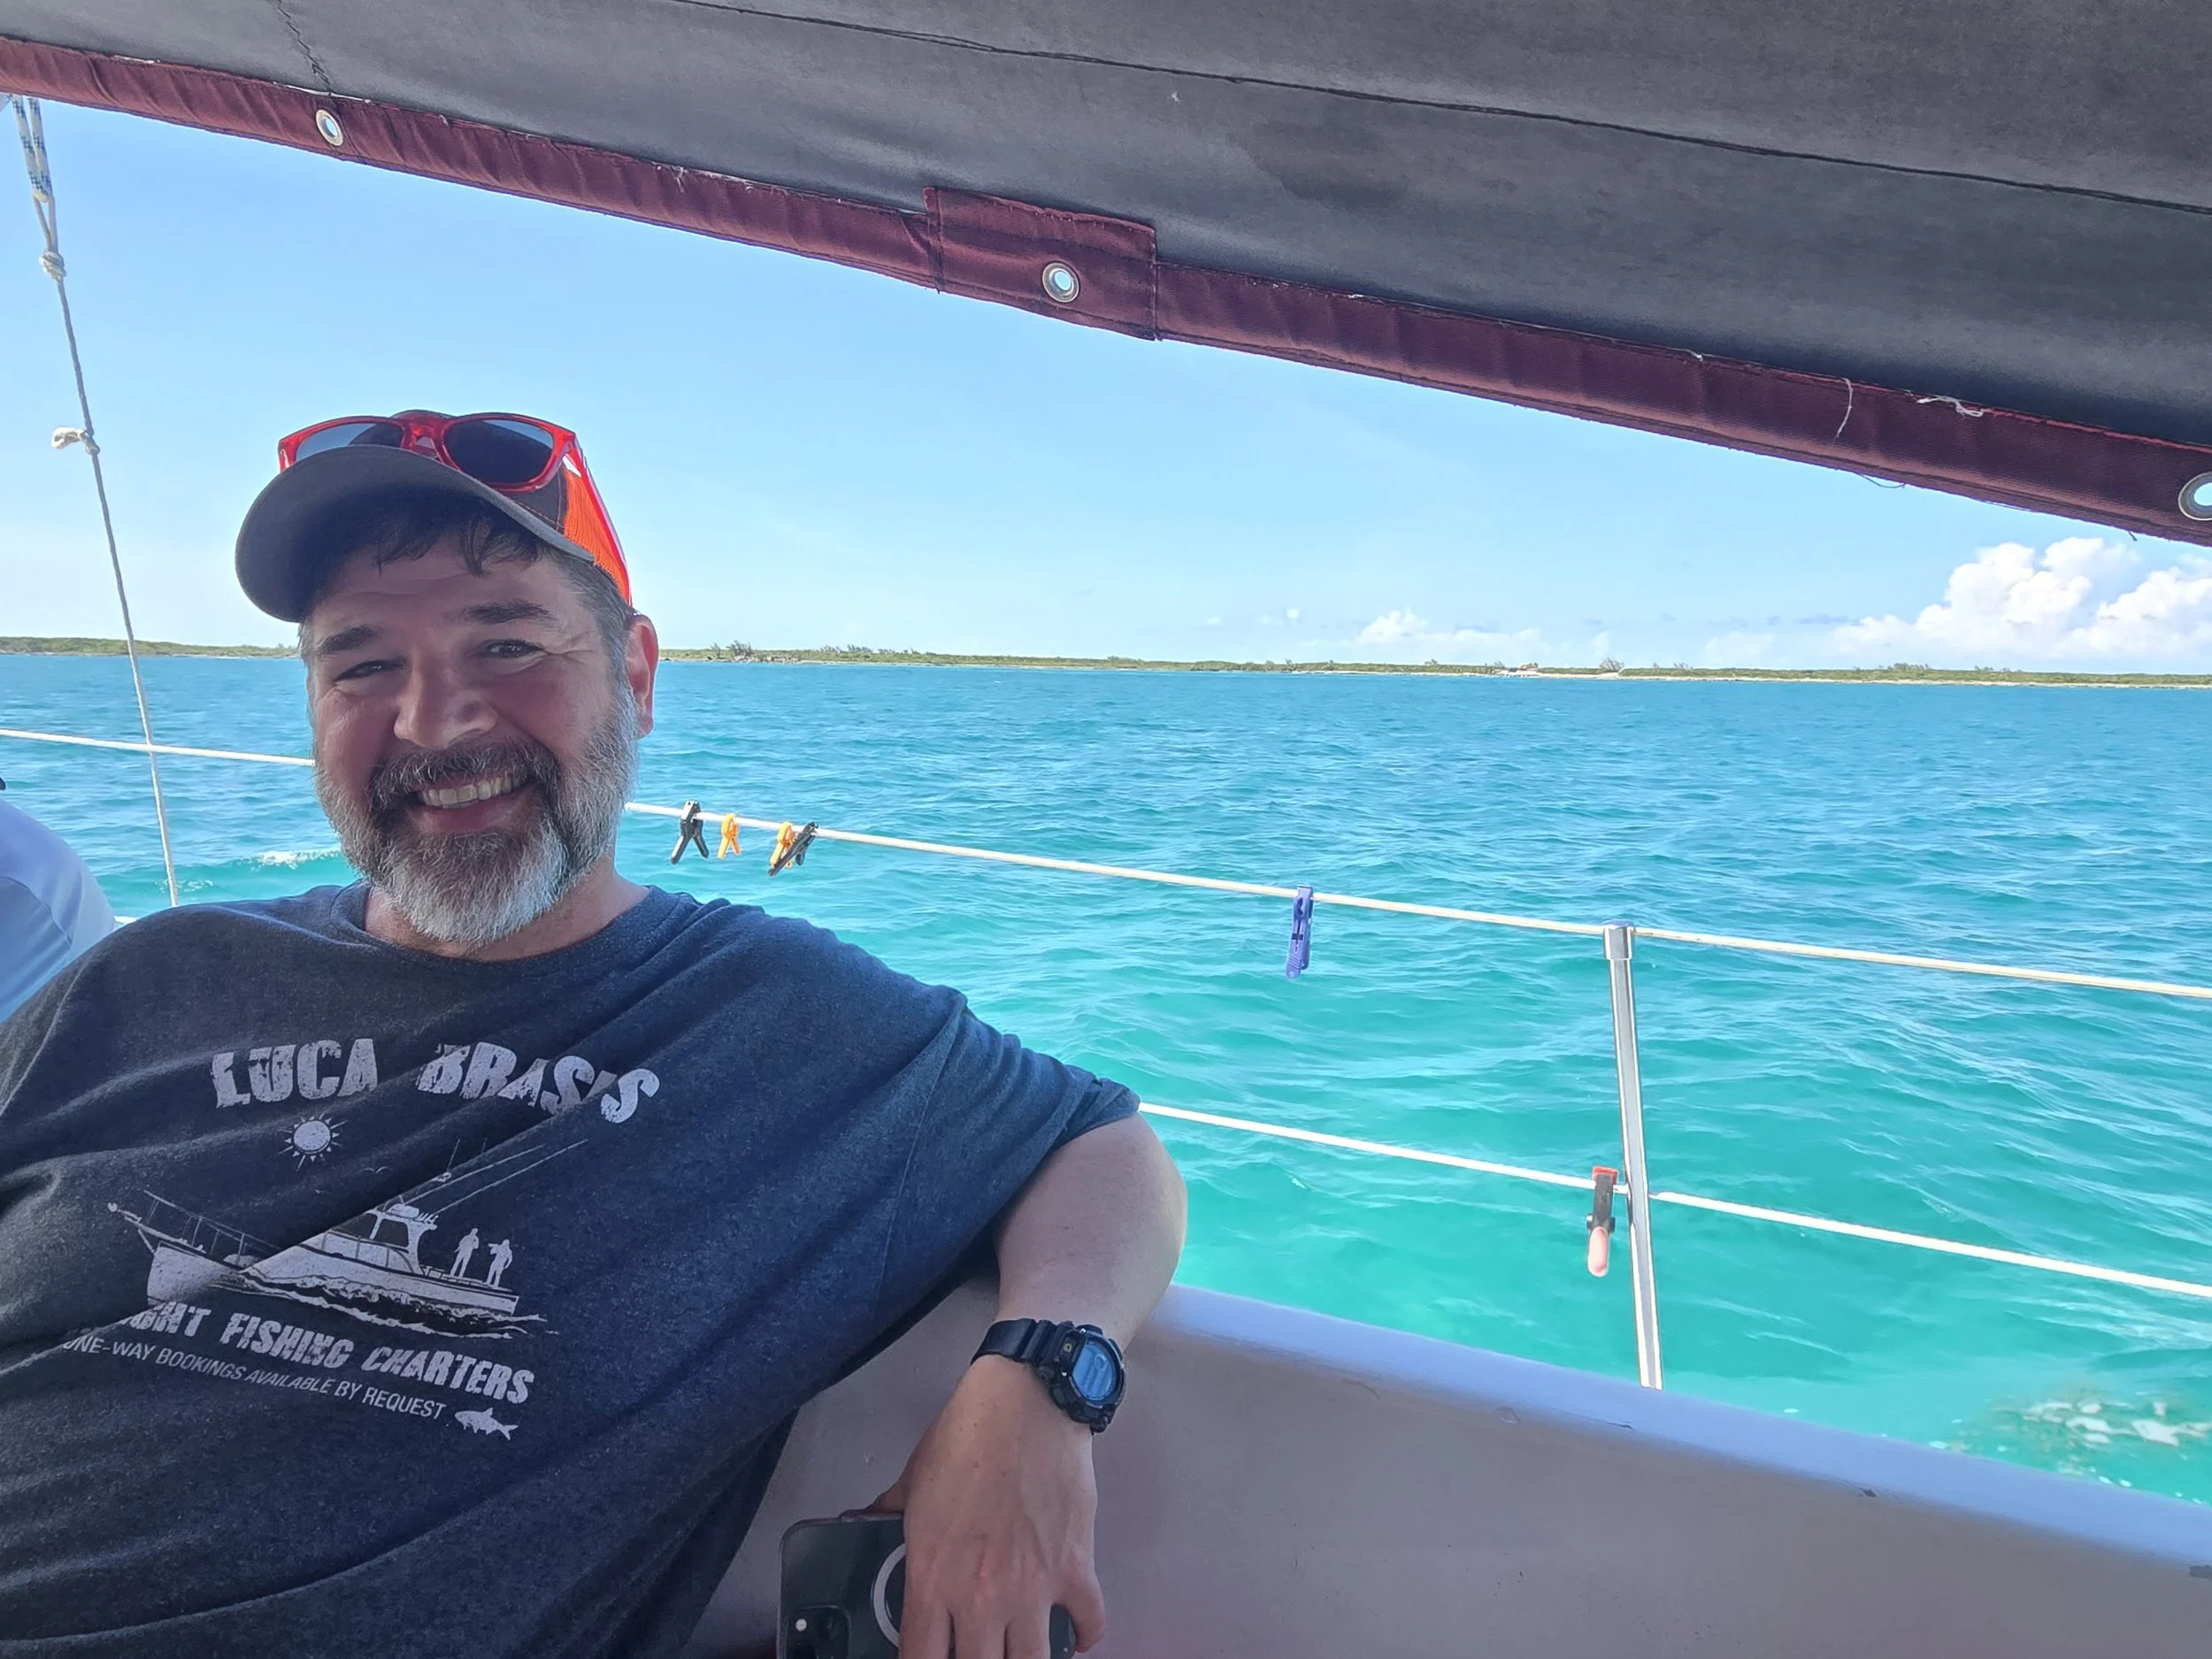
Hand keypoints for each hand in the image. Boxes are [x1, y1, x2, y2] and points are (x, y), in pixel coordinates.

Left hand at [865, 1355, 1104, 1657]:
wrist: (1025, 1403)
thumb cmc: (966, 1436)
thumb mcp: (912, 1479)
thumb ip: (886, 1514)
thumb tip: (864, 1522)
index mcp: (935, 1578)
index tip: (929, 1656)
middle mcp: (984, 1597)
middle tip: (978, 1645)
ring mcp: (1035, 1588)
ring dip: (1027, 1658)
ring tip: (1019, 1646)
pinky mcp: (1077, 1568)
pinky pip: (1089, 1624)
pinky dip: (1083, 1634)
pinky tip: (1072, 1631)